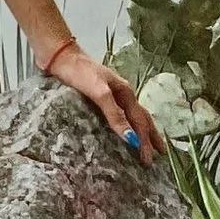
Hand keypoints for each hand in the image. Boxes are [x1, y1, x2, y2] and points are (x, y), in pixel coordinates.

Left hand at [40, 40, 160, 160]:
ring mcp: (111, 94)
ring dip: (142, 130)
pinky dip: (126, 124)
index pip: (140, 122)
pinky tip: (122, 130)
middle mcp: (122, 94)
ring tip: (147, 143)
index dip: (145, 142)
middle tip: (159, 154)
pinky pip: (119, 114)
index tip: (148, 161)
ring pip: (132, 115)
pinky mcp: (99, 96)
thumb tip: (132, 139)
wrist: (60, 57)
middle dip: (151, 136)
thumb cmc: (80, 72)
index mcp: (126, 93)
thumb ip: (114, 115)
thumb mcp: (99, 93)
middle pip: (142, 118)